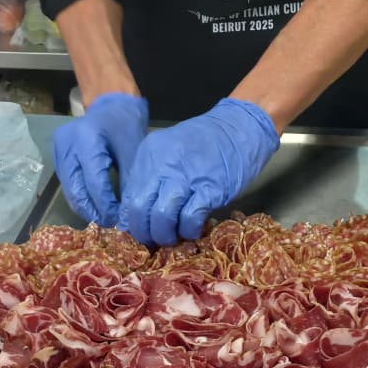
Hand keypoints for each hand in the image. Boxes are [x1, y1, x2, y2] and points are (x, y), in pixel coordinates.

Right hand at [53, 93, 148, 225]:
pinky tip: (94, 206)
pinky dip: (80, 197)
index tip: (118, 219)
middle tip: (109, 223)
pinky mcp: (57, 157)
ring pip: (69, 190)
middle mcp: (67, 144)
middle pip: (76, 189)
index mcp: (87, 138)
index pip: (94, 182)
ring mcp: (59, 151)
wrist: (109, 104)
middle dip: (93, 211)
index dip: (105, 205)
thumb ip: (128, 183)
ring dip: (85, 208)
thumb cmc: (124, 126)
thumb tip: (126, 215)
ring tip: (103, 218)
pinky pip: (67, 184)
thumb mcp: (132, 153)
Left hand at [118, 98, 278, 245]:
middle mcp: (162, 165)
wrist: (240, 127)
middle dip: (145, 234)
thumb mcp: (168, 153)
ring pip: (161, 218)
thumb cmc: (204, 143)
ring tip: (175, 236)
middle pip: (139, 210)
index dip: (131, 222)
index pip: (127, 198)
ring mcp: (186, 176)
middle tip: (156, 240)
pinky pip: (190, 219)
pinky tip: (194, 228)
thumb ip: (152, 179)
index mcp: (148, 155)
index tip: (142, 232)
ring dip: (166, 236)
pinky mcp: (210, 188)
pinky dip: (189, 230)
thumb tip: (139, 215)